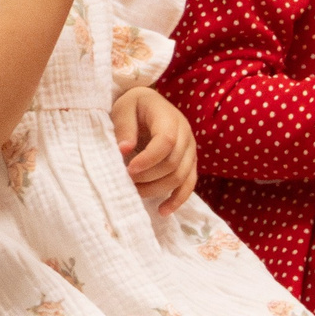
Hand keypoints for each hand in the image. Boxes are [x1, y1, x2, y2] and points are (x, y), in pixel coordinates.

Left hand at [112, 85, 197, 214]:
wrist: (148, 105)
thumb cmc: (133, 106)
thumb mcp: (123, 108)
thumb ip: (124, 127)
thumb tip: (124, 150)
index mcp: (169, 118)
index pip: (166, 142)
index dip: (148, 159)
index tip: (128, 169)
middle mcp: (186, 135)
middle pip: (173, 164)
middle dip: (148, 176)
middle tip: (125, 180)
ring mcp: (191, 151)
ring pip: (180, 177)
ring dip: (157, 189)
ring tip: (134, 192)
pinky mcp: (190, 164)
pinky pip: (189, 185)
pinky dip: (177, 200)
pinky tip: (162, 211)